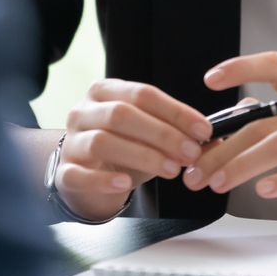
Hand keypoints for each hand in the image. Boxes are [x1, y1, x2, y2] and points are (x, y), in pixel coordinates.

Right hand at [57, 78, 212, 220]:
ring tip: (171, 169)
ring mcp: (71, 141)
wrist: (83, 171)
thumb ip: (176, 133)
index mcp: (105, 91)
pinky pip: (80, 174)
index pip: (143, 94)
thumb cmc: (120, 146)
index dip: (176, 111)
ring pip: (103, 142)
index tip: (203, 129)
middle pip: (122, 115)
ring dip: (142, 155)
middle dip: (162, 134)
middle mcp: (83, 111)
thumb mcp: (146, 134)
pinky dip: (104, 179)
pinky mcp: (63, 172)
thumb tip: (213, 140)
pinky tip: (126, 184)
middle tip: (191, 153)